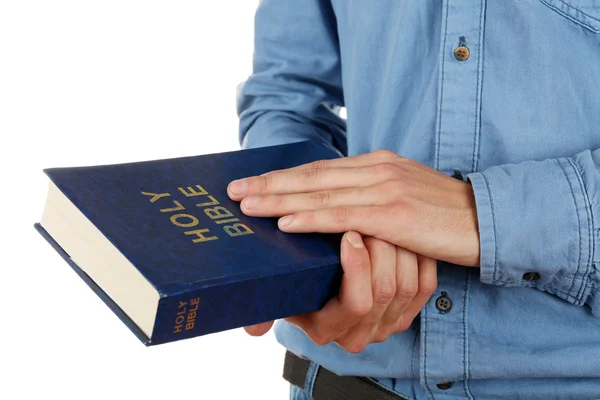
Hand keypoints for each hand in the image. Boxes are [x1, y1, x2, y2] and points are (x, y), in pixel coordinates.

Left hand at [228, 150, 479, 265]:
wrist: (487, 219)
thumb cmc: (443, 214)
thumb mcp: (402, 195)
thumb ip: (369, 197)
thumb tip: (337, 211)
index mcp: (376, 164)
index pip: (320, 168)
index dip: (284, 175)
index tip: (254, 181)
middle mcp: (376, 169)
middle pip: (311, 176)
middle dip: (269, 183)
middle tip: (234, 189)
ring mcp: (384, 188)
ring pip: (320, 193)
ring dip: (279, 198)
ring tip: (247, 204)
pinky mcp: (394, 213)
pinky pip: (343, 215)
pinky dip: (311, 218)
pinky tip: (286, 222)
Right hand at [244, 231, 436, 352]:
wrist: (332, 288)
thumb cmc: (301, 286)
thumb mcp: (282, 297)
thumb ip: (267, 310)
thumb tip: (252, 329)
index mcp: (331, 329)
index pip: (357, 305)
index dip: (356, 268)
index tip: (348, 234)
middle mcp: (364, 330)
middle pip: (385, 289)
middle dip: (378, 248)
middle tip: (367, 214)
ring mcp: (390, 320)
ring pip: (408, 282)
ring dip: (397, 245)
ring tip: (382, 216)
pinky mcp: (411, 308)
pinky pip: (425, 282)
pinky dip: (416, 254)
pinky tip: (402, 231)